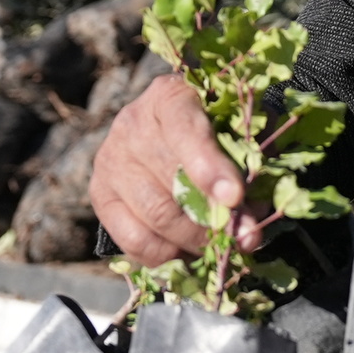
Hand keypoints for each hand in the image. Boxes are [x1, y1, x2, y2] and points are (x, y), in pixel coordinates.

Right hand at [88, 74, 263, 265]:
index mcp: (168, 97)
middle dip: (214, 218)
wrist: (168, 131)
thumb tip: (252, 216)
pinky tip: (190, 253)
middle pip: (171, 182)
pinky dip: (167, 256)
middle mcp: (131, 124)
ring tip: (221, 246)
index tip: (235, 196)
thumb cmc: (214, 127)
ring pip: (155, 215)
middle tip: (244, 237)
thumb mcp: (238, 129)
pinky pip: (132, 240)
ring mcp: (110, 161)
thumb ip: (249, 161)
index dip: (210, 166)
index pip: (185, 130)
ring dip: (195, 241)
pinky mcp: (100, 195)